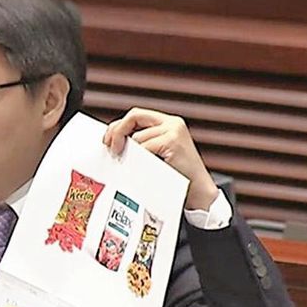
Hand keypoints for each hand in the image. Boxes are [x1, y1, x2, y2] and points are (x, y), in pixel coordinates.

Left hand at [103, 107, 217, 210]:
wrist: (198, 192)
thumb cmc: (176, 177)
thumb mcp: (156, 154)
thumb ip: (141, 143)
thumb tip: (114, 141)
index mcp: (167, 123)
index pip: (136, 115)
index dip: (118, 126)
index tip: (108, 140)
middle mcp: (172, 123)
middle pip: (134, 116)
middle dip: (117, 132)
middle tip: (111, 149)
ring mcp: (174, 131)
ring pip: (138, 136)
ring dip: (131, 152)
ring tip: (131, 164)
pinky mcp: (173, 141)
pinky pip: (145, 147)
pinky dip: (140, 158)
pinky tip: (143, 167)